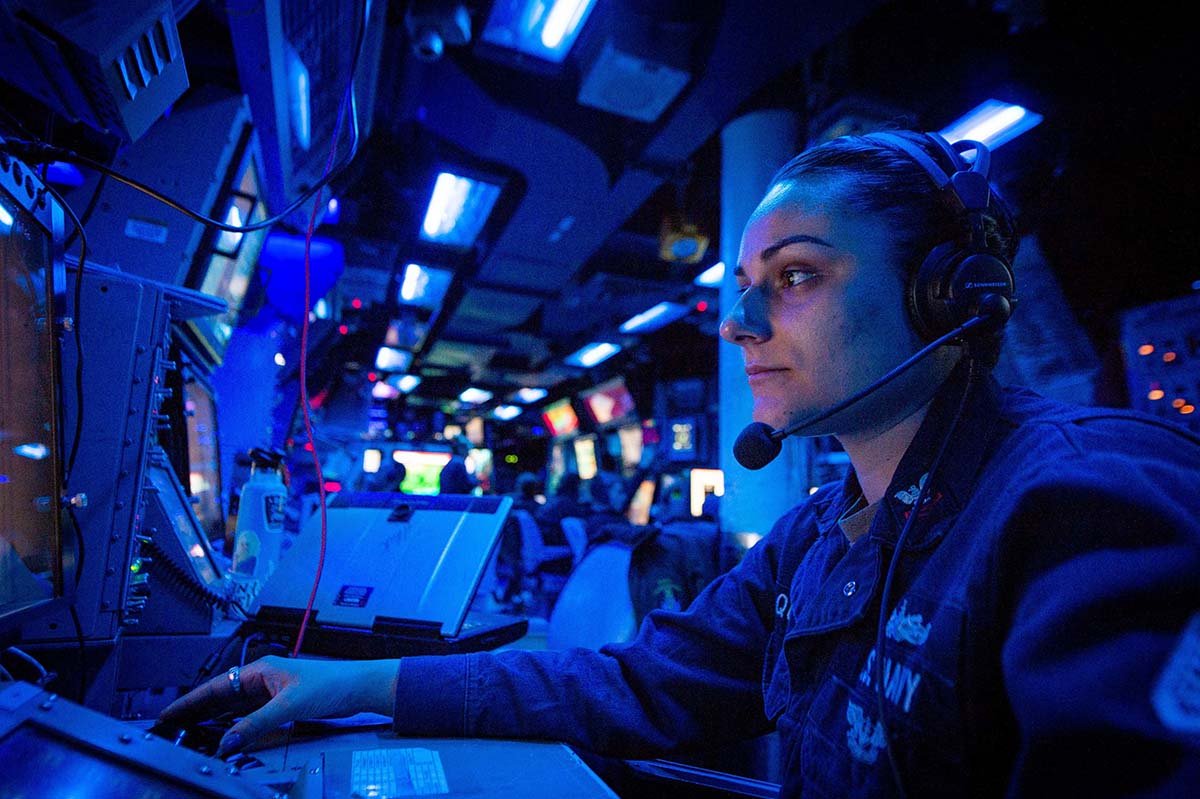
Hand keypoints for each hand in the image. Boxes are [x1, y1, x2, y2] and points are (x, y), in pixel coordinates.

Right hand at [158, 656, 399, 755]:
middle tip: (171, 729)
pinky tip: (225, 736)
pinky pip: (248, 717)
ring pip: (233, 709)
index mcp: (259, 671)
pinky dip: (234, 727)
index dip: (190, 701)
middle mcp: (262, 680)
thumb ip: (256, 725)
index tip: (169, 714)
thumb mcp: (288, 706)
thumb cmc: (330, 683)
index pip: (216, 687)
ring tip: (189, 734)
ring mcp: (270, 694)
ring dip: (213, 721)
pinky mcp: (280, 706)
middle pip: (220, 698)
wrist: (357, 687)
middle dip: (195, 712)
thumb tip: (227, 742)